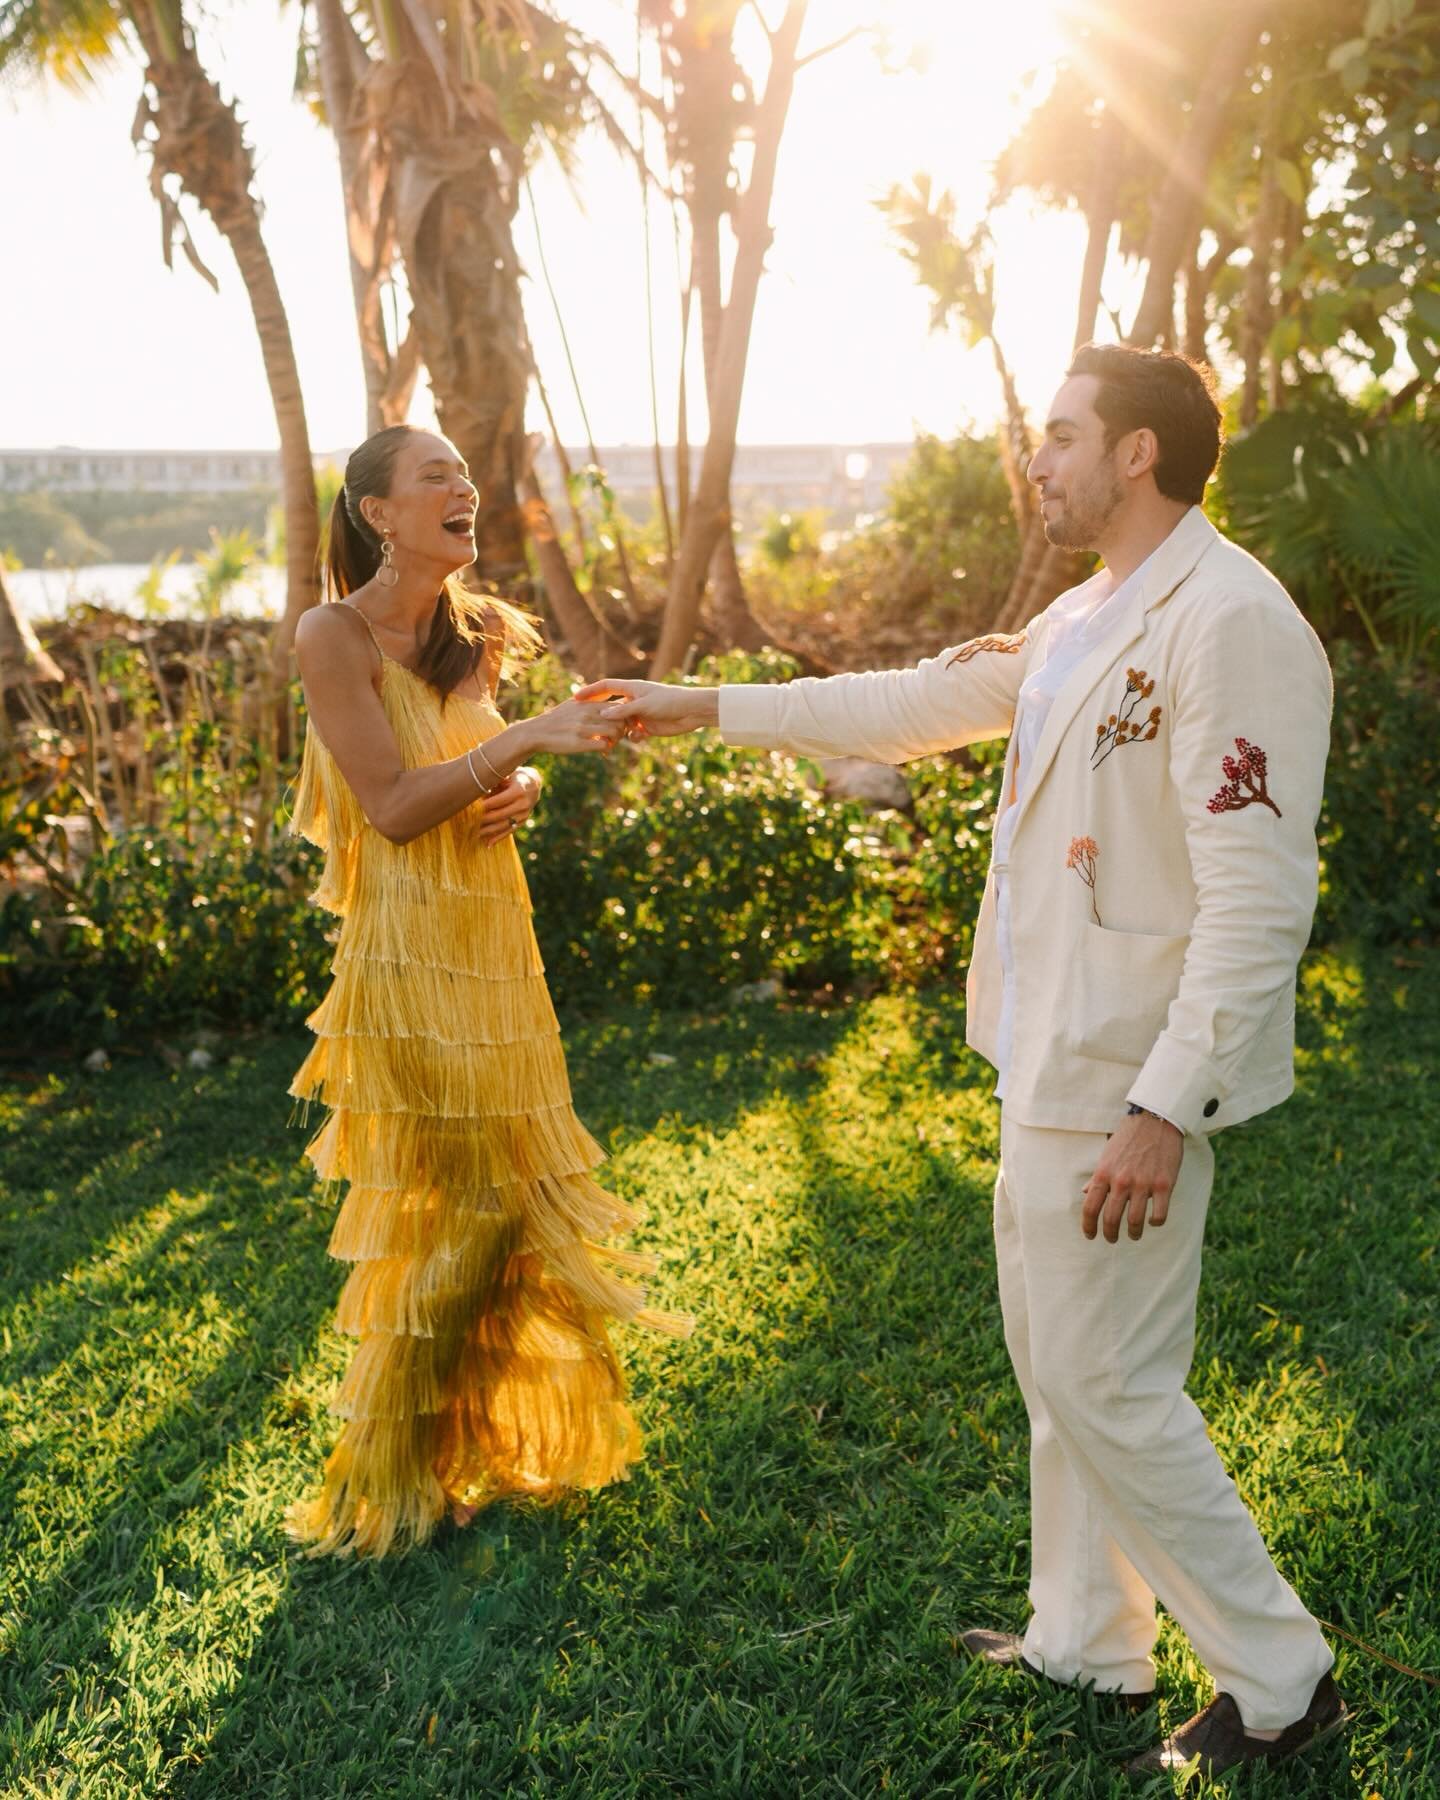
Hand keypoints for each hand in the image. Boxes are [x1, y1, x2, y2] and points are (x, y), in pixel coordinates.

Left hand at [476, 766, 541, 845]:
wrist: (534, 785)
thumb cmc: (514, 777)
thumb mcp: (507, 774)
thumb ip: (494, 780)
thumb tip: (476, 787)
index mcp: (519, 791)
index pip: (499, 800)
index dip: (485, 805)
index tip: (472, 808)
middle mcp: (523, 804)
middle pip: (500, 815)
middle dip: (484, 819)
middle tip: (469, 822)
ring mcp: (524, 815)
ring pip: (504, 825)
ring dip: (489, 831)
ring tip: (475, 834)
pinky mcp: (522, 822)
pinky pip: (509, 832)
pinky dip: (498, 838)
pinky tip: (487, 844)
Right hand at [526, 693, 625, 755]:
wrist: (536, 733)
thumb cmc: (556, 719)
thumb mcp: (573, 704)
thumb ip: (590, 699)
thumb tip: (605, 695)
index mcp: (587, 704)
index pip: (618, 706)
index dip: (623, 717)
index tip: (618, 725)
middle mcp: (587, 713)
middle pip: (620, 719)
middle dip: (622, 730)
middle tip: (615, 738)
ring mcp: (583, 728)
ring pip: (615, 731)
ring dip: (616, 740)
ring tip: (609, 745)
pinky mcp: (578, 743)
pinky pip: (603, 745)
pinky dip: (607, 749)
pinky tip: (602, 752)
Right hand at [574, 678, 718, 737]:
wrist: (692, 711)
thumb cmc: (670, 701)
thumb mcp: (644, 705)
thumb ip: (623, 711)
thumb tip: (602, 714)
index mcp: (632, 688)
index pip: (605, 687)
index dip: (590, 691)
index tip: (575, 698)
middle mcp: (634, 700)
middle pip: (610, 707)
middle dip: (601, 717)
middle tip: (588, 726)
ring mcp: (640, 714)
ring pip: (620, 724)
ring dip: (616, 731)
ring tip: (612, 738)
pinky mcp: (648, 727)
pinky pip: (633, 734)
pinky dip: (632, 737)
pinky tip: (636, 738)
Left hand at [1081, 1113, 1183, 1242]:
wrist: (1156, 1120)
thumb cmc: (1129, 1137)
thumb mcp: (1107, 1155)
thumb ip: (1097, 1176)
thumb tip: (1084, 1193)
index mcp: (1103, 1173)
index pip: (1090, 1208)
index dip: (1088, 1227)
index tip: (1091, 1236)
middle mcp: (1121, 1181)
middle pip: (1111, 1219)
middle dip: (1110, 1235)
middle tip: (1112, 1239)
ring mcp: (1143, 1184)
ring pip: (1135, 1221)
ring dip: (1134, 1233)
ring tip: (1134, 1235)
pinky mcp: (1164, 1185)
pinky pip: (1159, 1215)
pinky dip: (1155, 1223)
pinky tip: (1154, 1221)